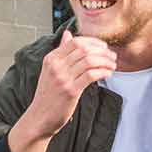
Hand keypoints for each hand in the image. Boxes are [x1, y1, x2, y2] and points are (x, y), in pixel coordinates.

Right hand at [12, 32, 116, 151]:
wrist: (40, 117)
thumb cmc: (48, 95)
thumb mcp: (50, 69)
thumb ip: (60, 51)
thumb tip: (68, 34)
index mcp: (51, 58)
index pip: (75, 42)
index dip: (93, 42)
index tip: (103, 47)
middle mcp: (56, 66)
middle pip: (84, 50)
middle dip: (102, 51)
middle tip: (112, 56)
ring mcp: (63, 78)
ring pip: (89, 61)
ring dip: (105, 61)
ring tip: (112, 65)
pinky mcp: (71, 91)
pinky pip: (91, 75)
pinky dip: (103, 72)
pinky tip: (107, 74)